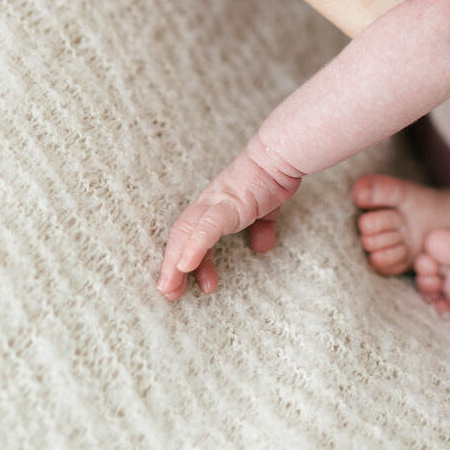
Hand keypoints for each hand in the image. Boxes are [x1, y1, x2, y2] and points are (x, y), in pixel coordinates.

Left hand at [156, 141, 302, 300]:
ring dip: (174, 262)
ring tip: (170, 289)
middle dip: (170, 267)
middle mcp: (208, 204)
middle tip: (169, 294)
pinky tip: (186, 266)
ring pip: (185, 233)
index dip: (183, 258)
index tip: (183, 285)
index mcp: (213, 206)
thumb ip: (260, 227)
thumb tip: (263, 247)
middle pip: (179, 235)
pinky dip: (194, 248)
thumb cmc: (271, 178)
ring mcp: (215, 203)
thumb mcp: (265, 211)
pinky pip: (206, 228)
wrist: (280, 156)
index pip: (189, 234)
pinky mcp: (227, 204)